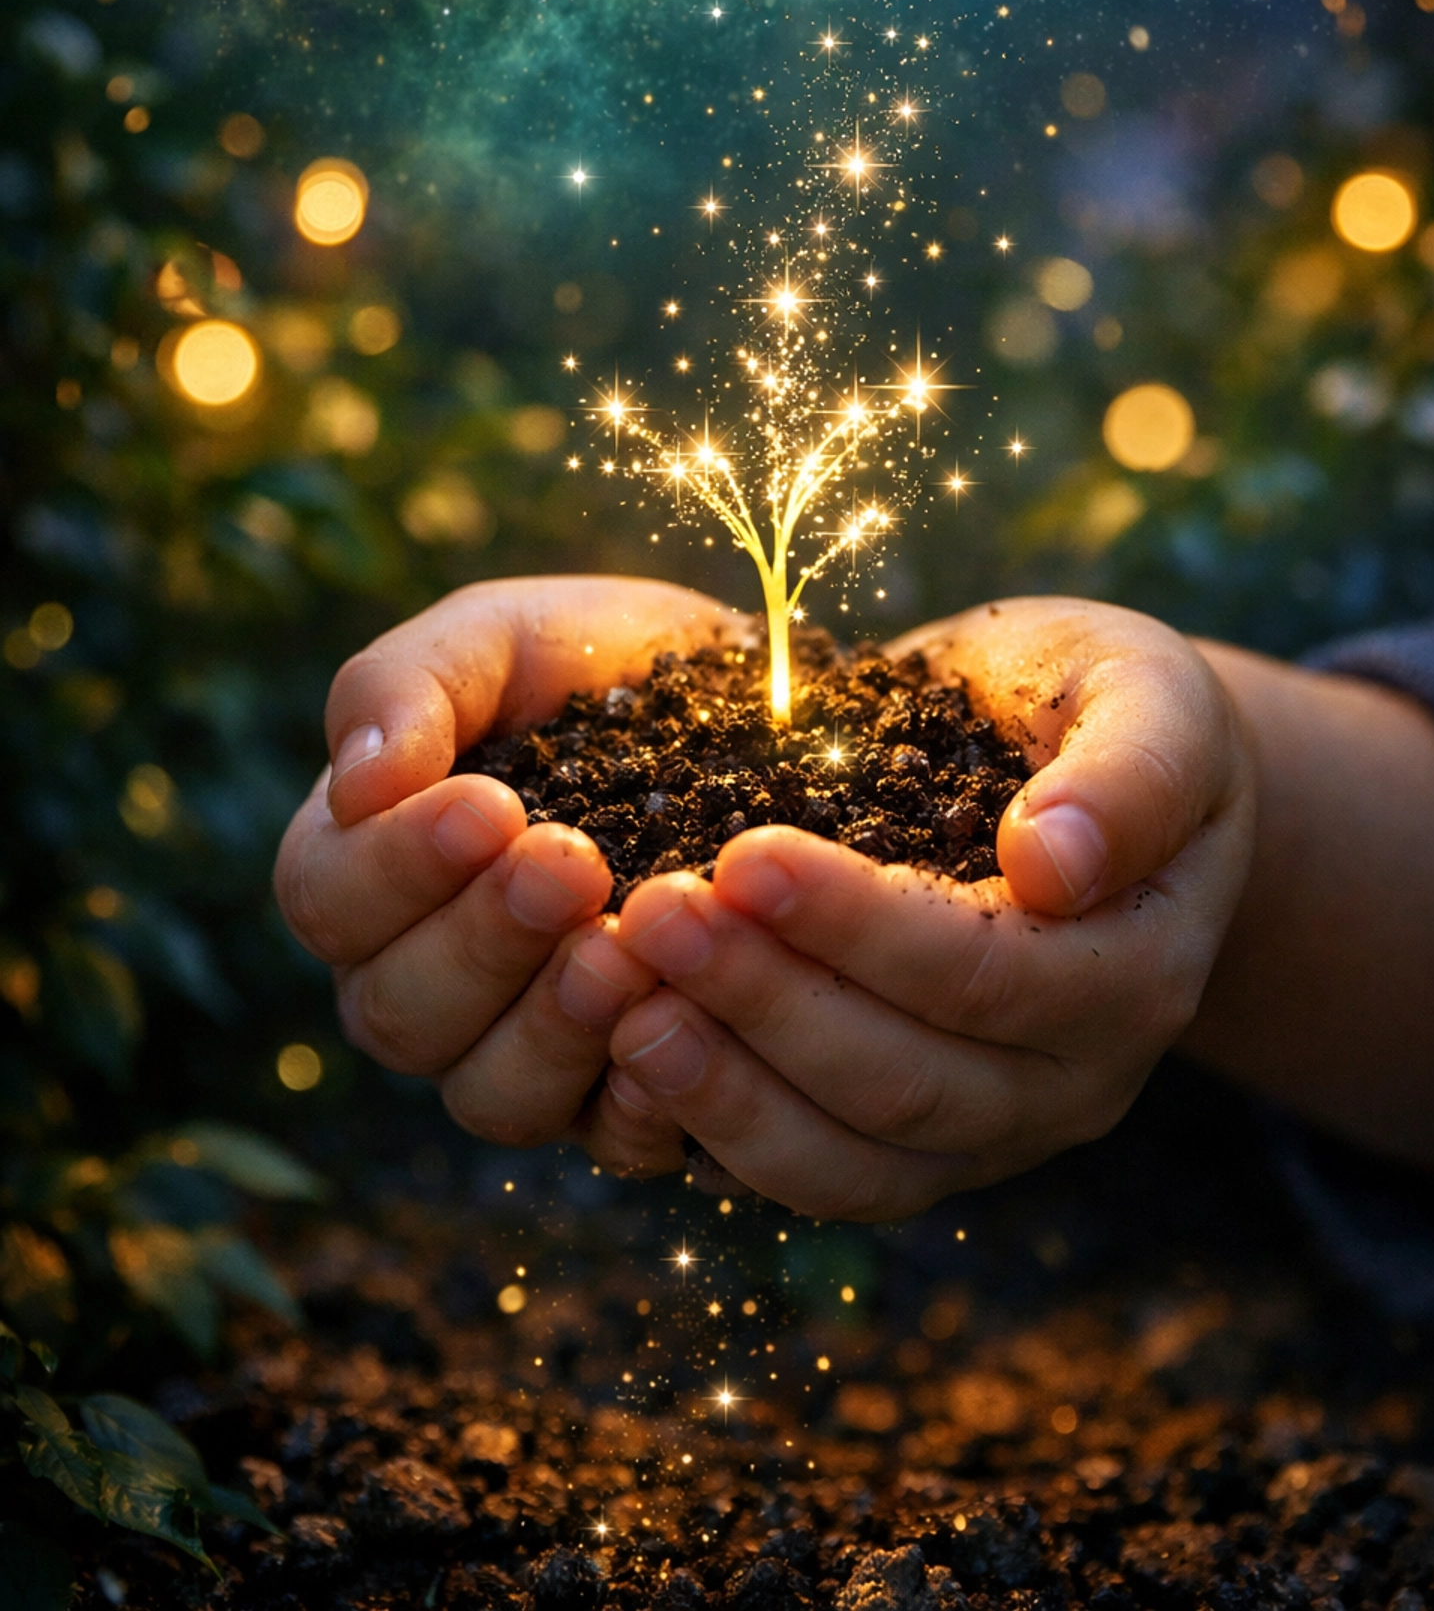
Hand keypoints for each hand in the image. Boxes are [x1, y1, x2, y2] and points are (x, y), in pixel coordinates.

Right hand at [273, 576, 740, 1162]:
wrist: (762, 705)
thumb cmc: (601, 666)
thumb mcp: (503, 635)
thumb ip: (408, 686)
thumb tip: (356, 781)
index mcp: (371, 865)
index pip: (330, 899)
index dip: (399, 866)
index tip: (493, 807)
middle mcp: (428, 978)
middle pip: (400, 1014)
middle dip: (484, 940)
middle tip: (571, 864)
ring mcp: (524, 1049)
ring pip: (492, 1094)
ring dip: (553, 1027)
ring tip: (623, 947)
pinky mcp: (626, 1096)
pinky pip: (613, 1138)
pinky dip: (644, 1097)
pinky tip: (684, 1029)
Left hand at [588, 598, 1256, 1217]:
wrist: (1087, 771)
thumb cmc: (1109, 710)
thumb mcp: (1149, 695)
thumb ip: (1128, 773)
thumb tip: (1052, 862)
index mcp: (1138, 968)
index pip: (987, 975)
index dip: (860, 927)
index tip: (742, 855)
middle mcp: (1074, 1080)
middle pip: (905, 1081)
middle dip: (764, 1001)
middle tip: (648, 916)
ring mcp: (993, 1130)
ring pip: (849, 1156)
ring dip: (725, 1085)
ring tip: (619, 1002)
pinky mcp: (914, 1148)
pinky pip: (813, 1175)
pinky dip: (717, 1129)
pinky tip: (629, 1056)